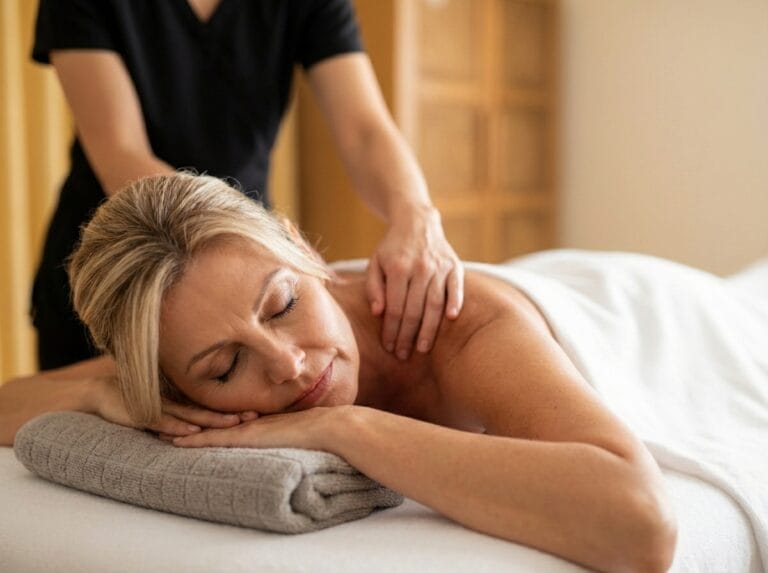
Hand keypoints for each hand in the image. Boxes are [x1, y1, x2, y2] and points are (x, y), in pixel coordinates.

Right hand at [90, 375, 256, 436]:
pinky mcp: (145, 414)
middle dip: (231, 415)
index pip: (210, 408)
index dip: (230, 410)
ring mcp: (161, 409)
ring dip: (213, 421)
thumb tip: (196, 428)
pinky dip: (179, 427)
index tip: (255, 412)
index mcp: (180, 404)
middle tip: (255, 416)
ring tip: (235, 423)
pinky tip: (194, 431)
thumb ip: (176, 416)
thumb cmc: (133, 401)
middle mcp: (174, 404)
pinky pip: (165, 422)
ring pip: (191, 416)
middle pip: (208, 411)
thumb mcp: (159, 409)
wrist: (101, 393)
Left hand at [171, 406, 342, 450]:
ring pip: (206, 428)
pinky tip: (176, 443)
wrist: (327, 427)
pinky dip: (194, 441)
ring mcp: (246, 428)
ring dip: (182, 430)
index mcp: (257, 420)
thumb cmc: (319, 431)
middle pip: (209, 419)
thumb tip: (287, 437)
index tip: (185, 417)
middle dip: (184, 419)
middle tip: (160, 417)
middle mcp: (247, 421)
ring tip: (158, 429)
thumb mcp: (296, 431)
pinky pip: (214, 439)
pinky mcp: (246, 437)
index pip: (224, 419)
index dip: (204, 418)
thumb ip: (286, 432)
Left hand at [367, 205, 463, 359]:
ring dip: (429, 329)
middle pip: (414, 311)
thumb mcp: (375, 263)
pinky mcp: (454, 266)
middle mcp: (419, 268)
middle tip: (403, 355)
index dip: (391, 330)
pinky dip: (455, 302)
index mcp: (397, 268)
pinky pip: (456, 288)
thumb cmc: (392, 248)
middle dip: (407, 336)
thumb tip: (378, 313)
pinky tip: (452, 319)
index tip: (389, 346)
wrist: (417, 221)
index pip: (395, 308)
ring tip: (422, 348)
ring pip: (434, 304)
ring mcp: (438, 267)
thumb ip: (374, 287)